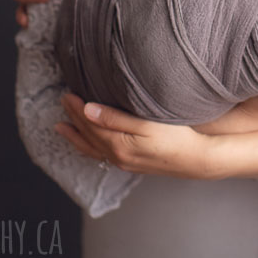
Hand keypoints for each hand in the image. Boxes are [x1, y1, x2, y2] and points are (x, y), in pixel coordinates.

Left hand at [58, 92, 220, 178]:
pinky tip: (88, 145)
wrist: (196, 159)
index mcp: (118, 145)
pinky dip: (88, 148)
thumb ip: (115, 118)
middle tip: (62, 102)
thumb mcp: (146, 124)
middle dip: (73, 119)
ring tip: (62, 128)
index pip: (90, 124)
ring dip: (76, 137)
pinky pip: (101, 156)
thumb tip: (88, 110)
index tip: (67, 94)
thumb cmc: (175, 137)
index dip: (77, 109)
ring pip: (92, 149)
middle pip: (88, 136)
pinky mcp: (131, 163)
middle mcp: (117, 156)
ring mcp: (124, 162)